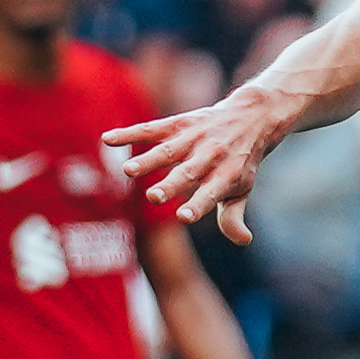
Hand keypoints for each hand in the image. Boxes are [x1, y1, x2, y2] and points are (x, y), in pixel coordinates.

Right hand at [105, 87, 291, 244]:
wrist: (251, 117)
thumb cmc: (241, 162)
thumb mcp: (242, 189)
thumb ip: (234, 216)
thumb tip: (244, 240)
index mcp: (227, 176)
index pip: (212, 194)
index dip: (198, 206)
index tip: (184, 218)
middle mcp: (211, 156)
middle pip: (188, 173)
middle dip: (171, 185)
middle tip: (153, 197)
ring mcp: (194, 139)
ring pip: (169, 151)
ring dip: (148, 159)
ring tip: (128, 170)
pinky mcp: (178, 124)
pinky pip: (152, 128)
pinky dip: (130, 133)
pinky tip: (108, 140)